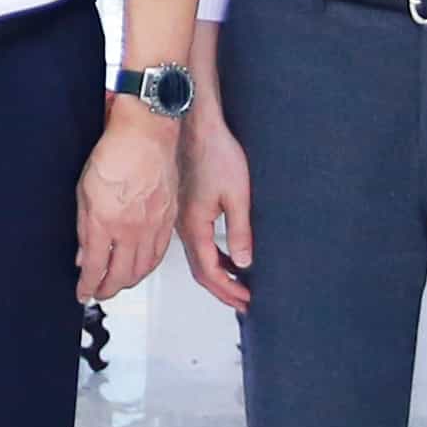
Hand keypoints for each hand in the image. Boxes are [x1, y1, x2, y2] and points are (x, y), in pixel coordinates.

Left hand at [75, 102, 180, 301]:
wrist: (147, 134)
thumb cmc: (116, 153)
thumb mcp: (84, 191)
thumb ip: (84, 228)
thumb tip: (84, 255)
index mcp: (106, 223)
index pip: (95, 268)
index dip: (87, 286)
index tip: (82, 293)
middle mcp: (131, 230)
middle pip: (120, 275)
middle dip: (107, 290)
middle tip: (98, 292)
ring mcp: (153, 227)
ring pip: (142, 269)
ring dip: (127, 281)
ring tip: (117, 283)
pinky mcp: (168, 220)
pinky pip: (159, 254)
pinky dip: (148, 267)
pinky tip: (141, 268)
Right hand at [179, 113, 254, 311]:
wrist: (194, 125)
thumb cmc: (214, 152)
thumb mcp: (236, 194)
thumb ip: (239, 231)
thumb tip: (243, 262)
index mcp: (194, 226)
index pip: (210, 272)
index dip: (228, 290)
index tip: (246, 300)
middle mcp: (183, 226)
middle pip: (200, 270)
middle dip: (222, 289)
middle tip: (242, 301)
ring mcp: (180, 217)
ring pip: (197, 257)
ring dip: (216, 273)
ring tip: (236, 283)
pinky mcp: (184, 208)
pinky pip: (195, 242)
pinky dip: (211, 255)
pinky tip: (224, 254)